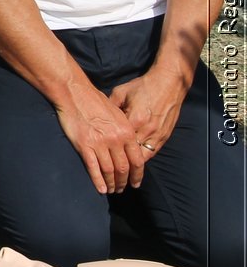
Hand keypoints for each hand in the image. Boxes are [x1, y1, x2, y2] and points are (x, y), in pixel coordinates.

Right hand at [56, 78, 145, 193]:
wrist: (75, 94)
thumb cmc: (95, 100)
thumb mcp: (118, 112)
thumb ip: (125, 129)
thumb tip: (127, 144)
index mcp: (127, 131)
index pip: (137, 160)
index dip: (137, 175)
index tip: (135, 183)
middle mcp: (116, 139)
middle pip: (123, 168)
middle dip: (124, 181)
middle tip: (122, 189)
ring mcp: (100, 143)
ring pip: (109, 170)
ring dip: (111, 183)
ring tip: (111, 190)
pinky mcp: (84, 145)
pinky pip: (93, 167)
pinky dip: (98, 180)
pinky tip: (100, 189)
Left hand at [108, 66, 189, 184]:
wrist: (169, 82)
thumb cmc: (142, 86)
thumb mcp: (121, 93)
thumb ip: (110, 107)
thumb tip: (98, 116)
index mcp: (132, 120)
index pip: (117, 144)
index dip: (109, 157)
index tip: (100, 167)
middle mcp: (145, 130)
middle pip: (130, 157)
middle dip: (121, 172)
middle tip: (113, 184)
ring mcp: (156, 133)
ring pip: (142, 158)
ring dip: (134, 171)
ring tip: (126, 182)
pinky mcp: (165, 134)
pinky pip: (152, 152)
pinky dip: (144, 161)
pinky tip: (138, 168)